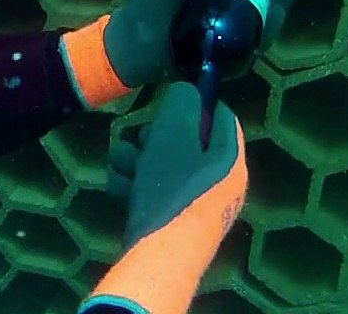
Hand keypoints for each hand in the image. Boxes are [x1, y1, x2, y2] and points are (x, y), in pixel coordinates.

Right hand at [107, 82, 245, 247]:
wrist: (157, 254)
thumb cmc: (172, 188)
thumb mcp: (174, 132)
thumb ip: (181, 102)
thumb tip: (186, 93)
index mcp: (230, 161)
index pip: (222, 118)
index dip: (197, 103)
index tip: (170, 99)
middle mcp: (218, 183)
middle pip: (187, 144)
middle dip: (154, 137)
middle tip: (141, 139)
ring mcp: (193, 205)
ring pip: (162, 167)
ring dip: (135, 160)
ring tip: (121, 164)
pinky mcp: (170, 221)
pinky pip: (152, 192)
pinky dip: (133, 186)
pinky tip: (118, 187)